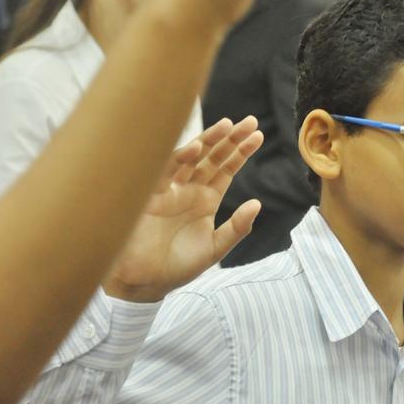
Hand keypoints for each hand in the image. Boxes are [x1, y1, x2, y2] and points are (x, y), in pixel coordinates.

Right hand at [103, 117, 263, 301]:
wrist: (145, 282)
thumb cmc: (179, 266)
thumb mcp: (215, 248)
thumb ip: (237, 228)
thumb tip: (257, 204)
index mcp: (205, 199)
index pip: (226, 168)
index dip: (241, 151)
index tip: (258, 135)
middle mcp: (188, 189)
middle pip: (212, 157)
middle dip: (230, 139)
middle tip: (249, 121)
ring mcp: (169, 190)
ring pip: (191, 158)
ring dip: (208, 140)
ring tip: (227, 125)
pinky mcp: (149, 196)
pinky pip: (164, 172)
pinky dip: (179, 159)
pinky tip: (196, 149)